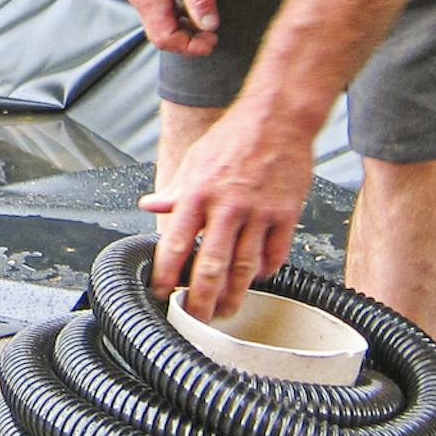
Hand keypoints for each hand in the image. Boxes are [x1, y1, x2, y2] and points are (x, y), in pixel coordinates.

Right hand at [127, 0, 218, 56]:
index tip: (211, 40)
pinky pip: (162, 13)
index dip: (190, 45)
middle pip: (161, 36)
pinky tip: (193, 8)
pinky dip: (179, 17)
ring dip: (184, 29)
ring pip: (162, 26)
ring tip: (205, 21)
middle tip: (212, 34)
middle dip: (188, 40)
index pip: (165, 38)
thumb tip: (209, 25)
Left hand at [139, 102, 309, 320]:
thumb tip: (149, 206)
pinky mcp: (286, 214)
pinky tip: (258, 278)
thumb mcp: (195, 160)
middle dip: (200, 300)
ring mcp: (259, 212)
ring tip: (225, 311)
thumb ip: (175, 191)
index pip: (174, 243)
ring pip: (245, 268)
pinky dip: (266, 271)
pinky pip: (275, 254)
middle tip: (196, 319)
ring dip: (234, 295)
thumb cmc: (234, 136)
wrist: (278, 117)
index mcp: (198, 193)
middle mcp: (227, 206)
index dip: (165, 275)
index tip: (161, 293)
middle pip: (210, 266)